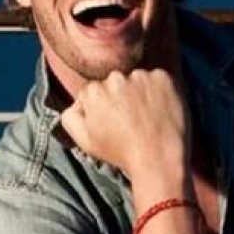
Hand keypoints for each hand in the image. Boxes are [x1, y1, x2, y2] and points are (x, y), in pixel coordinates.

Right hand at [61, 69, 188, 181]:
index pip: (94, 91)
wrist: (158, 157)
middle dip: (120, 96)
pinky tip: (159, 110)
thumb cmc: (121, 152)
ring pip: (136, 80)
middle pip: (115, 83)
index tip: (113, 121)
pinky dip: (158, 91)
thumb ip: (70, 117)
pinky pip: (157, 79)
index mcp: (93, 91)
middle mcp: (115, 78)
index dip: (103, 107)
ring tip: (146, 116)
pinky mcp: (162, 77)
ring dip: (139, 92)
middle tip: (130, 119)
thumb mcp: (84, 141)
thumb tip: (76, 103)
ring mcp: (140, 76)